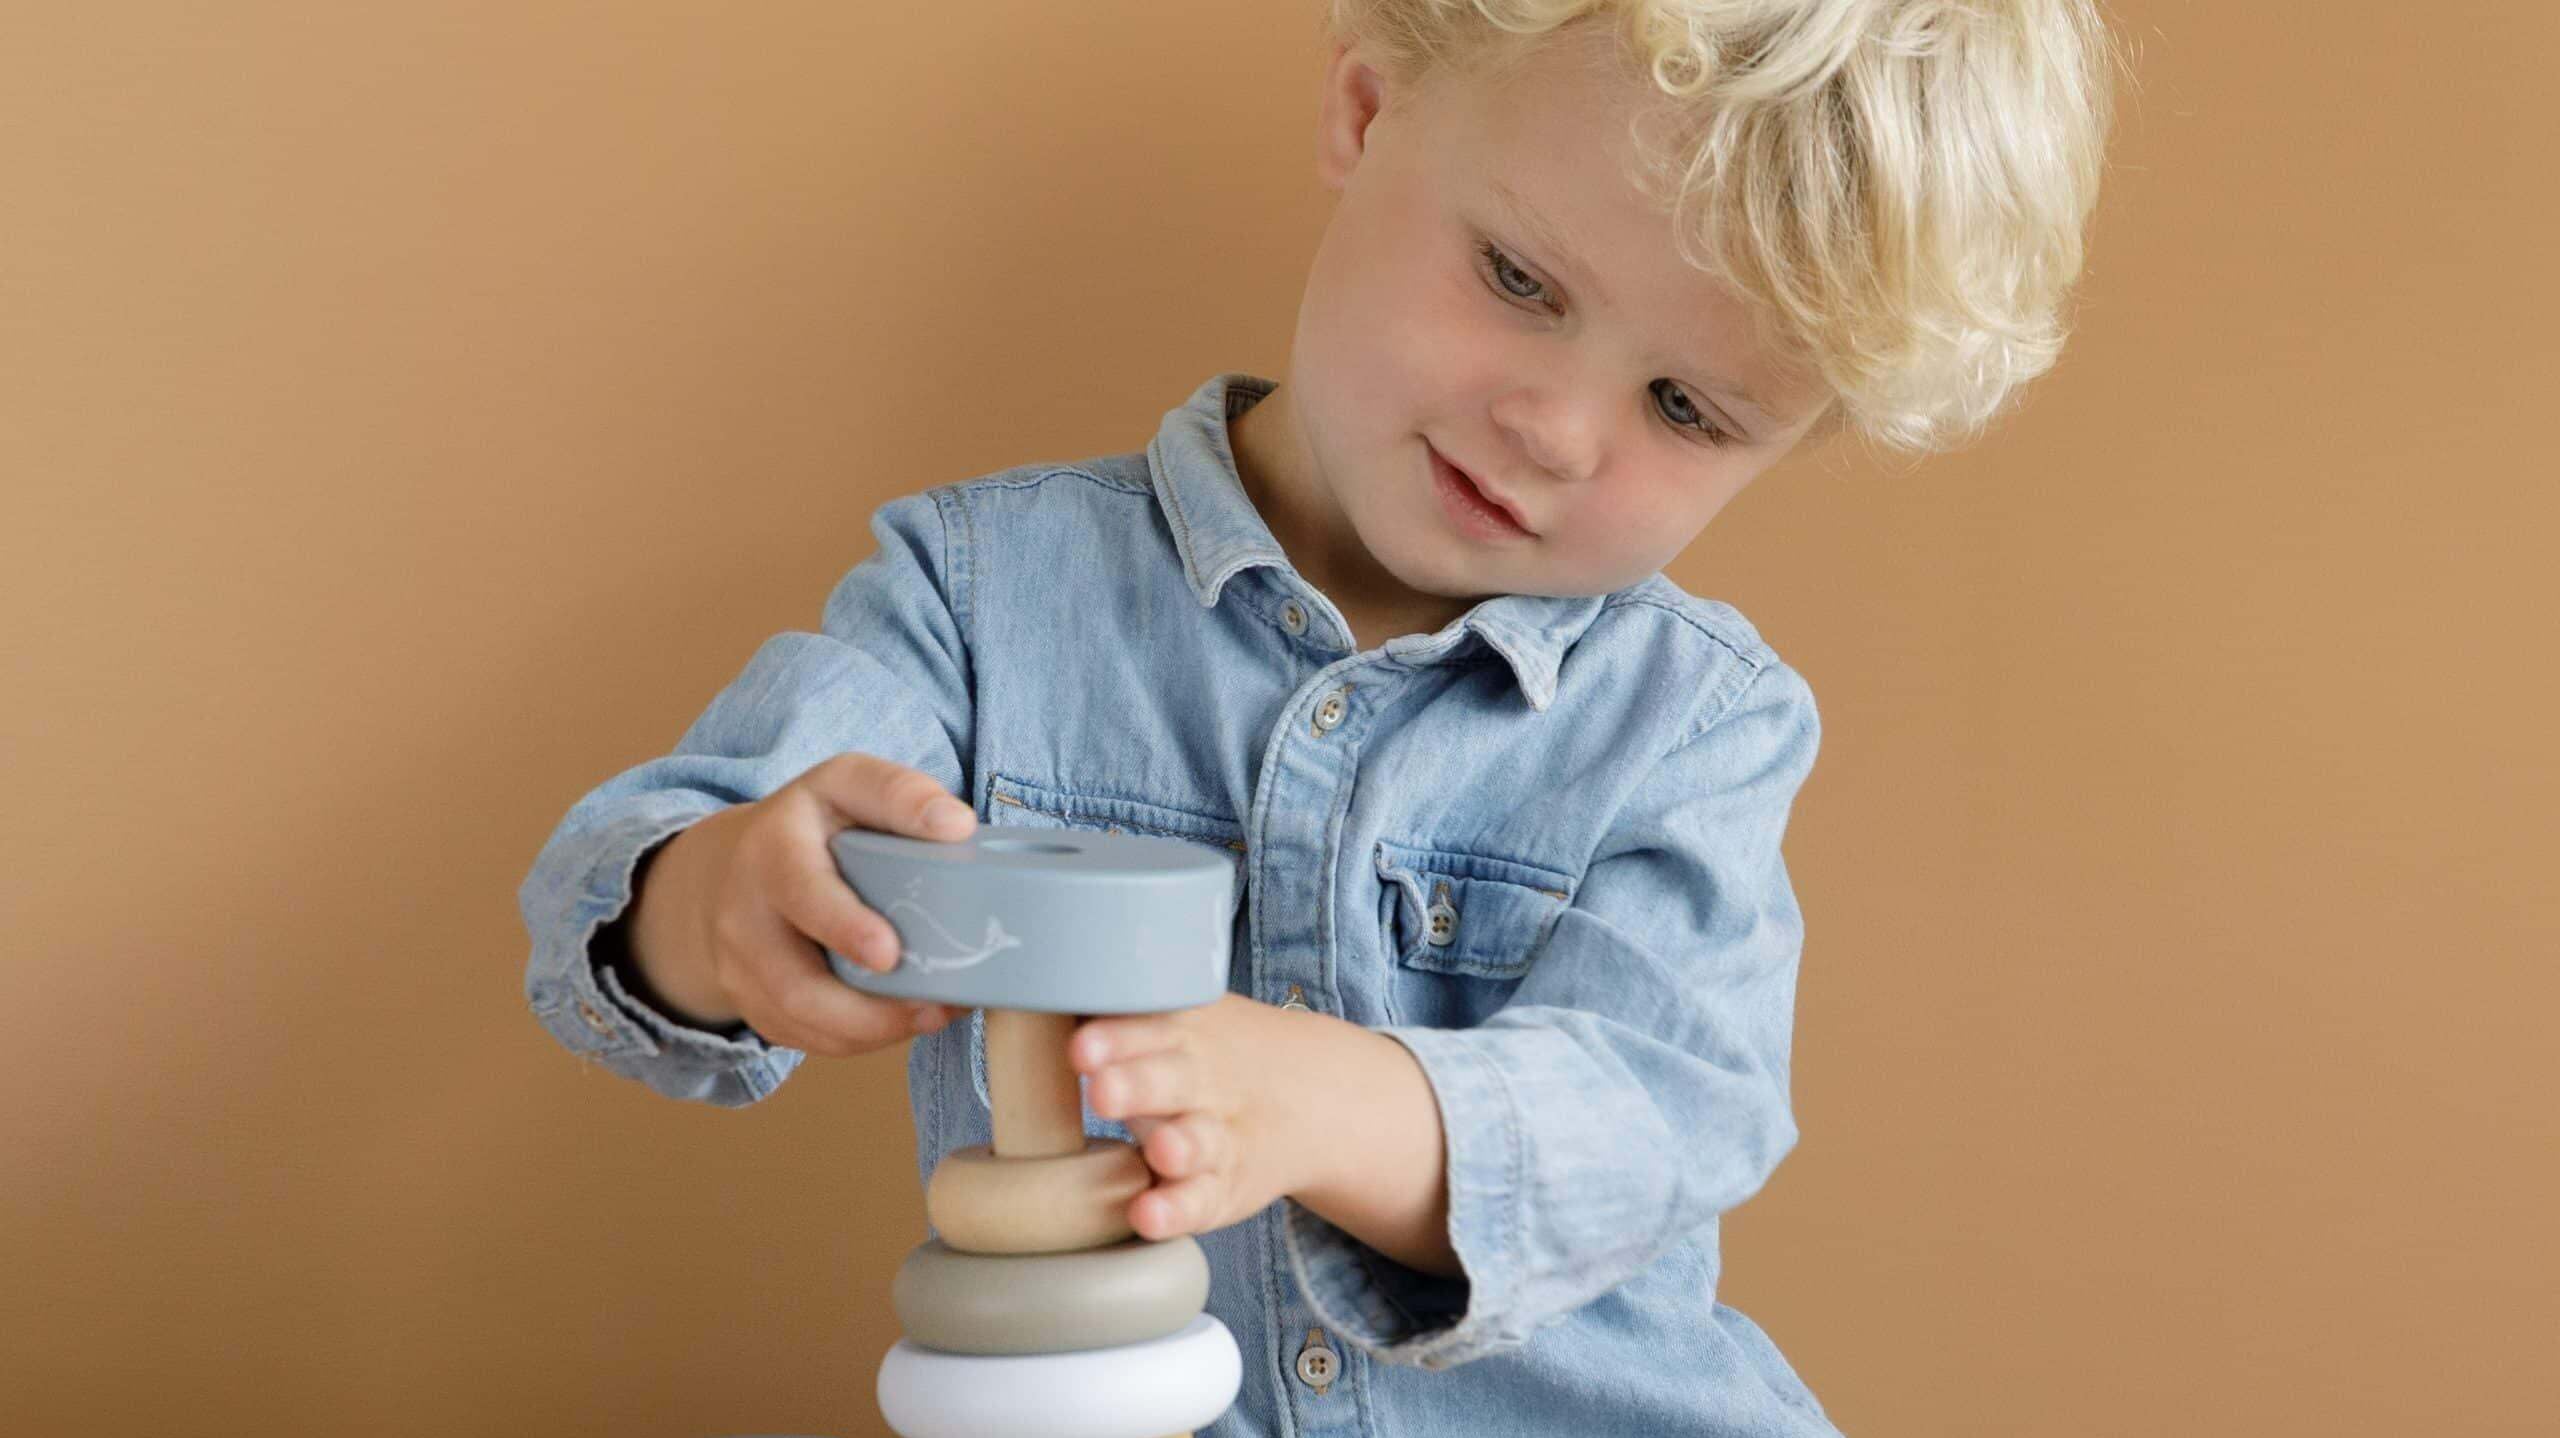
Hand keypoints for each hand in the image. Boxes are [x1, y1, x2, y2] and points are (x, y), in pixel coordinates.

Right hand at [623, 753, 974, 1054]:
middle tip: (932, 1006)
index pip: (798, 889)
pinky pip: (803, 1037)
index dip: (841, 925)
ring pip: (800, 1019)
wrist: (730, 871)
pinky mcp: (751, 1003)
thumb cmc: (810, 826)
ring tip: (935, 1015)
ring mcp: (741, 966)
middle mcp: (744, 913)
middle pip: (793, 981)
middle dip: (862, 1007)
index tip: (889, 952)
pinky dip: (858, 1039)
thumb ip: (897, 794)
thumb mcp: (845, 786)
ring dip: (871, 1030)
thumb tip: (957, 825)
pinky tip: (904, 1021)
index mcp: (771, 849)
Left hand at [1069, 994, 1320, 1241]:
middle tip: (1101, 1091)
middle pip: (1172, 1078)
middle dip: (1138, 1084)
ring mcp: (1218, 1135)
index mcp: (1180, 1032)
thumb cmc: (1199, 1057)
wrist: (1311, 1097)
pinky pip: (1203, 1201)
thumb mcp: (1172, 1020)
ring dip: (1177, 1146)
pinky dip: (1177, 1209)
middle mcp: (1202, 1080)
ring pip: (1199, 1140)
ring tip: (1157, 1150)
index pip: (1149, 1026)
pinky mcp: (1225, 1187)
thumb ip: (1106, 1010)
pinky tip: (1147, 1215)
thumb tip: (1018, 979)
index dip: (1116, 1037)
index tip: (1080, 1047)